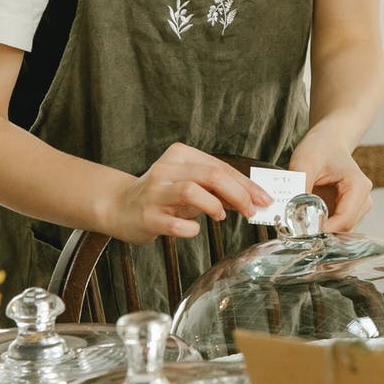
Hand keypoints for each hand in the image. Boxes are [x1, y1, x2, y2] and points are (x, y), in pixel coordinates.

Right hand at [100, 142, 272, 244]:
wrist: (118, 207)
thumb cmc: (161, 197)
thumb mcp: (190, 186)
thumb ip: (218, 190)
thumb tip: (252, 198)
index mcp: (180, 155)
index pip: (221, 166)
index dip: (246, 184)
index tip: (264, 199)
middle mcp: (167, 169)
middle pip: (211, 174)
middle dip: (239, 194)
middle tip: (253, 210)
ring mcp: (155, 192)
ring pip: (192, 191)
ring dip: (214, 205)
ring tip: (221, 215)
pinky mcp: (147, 216)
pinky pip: (175, 223)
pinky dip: (191, 228)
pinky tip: (194, 229)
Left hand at [288, 123, 373, 231]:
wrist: (329, 140)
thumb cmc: (320, 147)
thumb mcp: (304, 163)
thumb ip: (300, 188)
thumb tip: (292, 214)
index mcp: (358, 186)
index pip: (344, 219)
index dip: (323, 229)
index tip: (302, 233)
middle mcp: (363, 199)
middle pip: (343, 228)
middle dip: (321, 230)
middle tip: (296, 229)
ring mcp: (358, 206)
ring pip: (340, 230)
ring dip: (321, 229)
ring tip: (300, 221)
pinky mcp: (348, 209)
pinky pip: (335, 225)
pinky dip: (321, 224)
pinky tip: (307, 217)